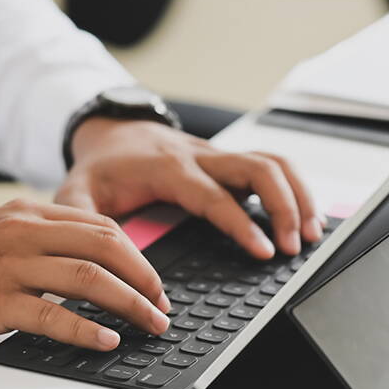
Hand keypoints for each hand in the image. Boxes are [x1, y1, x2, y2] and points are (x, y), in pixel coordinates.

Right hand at [0, 200, 169, 352]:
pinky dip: (87, 329)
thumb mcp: (0, 236)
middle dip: (145, 278)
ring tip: (151, 324)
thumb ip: (45, 242)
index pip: (102, 227)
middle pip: (106, 246)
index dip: (138, 256)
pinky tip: (108, 340)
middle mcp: (23, 232)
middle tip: (163, 305)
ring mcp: (9, 265)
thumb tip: (97, 264)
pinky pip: (53, 314)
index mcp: (28, 213)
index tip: (154, 283)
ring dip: (130, 304)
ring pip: (89, 278)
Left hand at [54, 118, 322, 258]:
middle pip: (258, 167)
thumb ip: (81, 219)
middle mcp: (200, 156)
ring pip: (273, 162)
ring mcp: (218, 155)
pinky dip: (294, 186)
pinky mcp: (228, 160)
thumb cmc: (100, 167)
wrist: (111, 132)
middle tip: (296, 246)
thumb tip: (95, 257)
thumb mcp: (76, 191)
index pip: (215, 195)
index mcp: (168, 168)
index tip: (264, 251)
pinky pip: (271, 164)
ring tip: (312, 233)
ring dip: (298, 195)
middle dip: (285, 206)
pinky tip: (305, 214)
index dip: (242, 223)